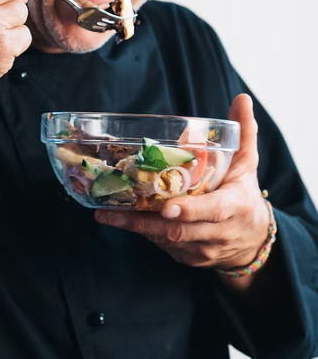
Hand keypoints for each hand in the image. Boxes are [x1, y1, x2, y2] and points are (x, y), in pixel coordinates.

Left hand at [95, 94, 269, 271]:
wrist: (251, 240)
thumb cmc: (243, 194)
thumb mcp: (247, 164)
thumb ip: (244, 132)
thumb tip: (241, 99)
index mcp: (234, 206)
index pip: (213, 211)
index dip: (190, 210)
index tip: (167, 207)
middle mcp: (218, 233)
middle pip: (179, 230)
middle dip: (144, 222)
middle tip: (112, 211)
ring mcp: (202, 250)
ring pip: (166, 240)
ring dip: (136, 227)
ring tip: (108, 213)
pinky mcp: (188, 259)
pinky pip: (163, 246)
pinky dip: (143, 233)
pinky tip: (121, 220)